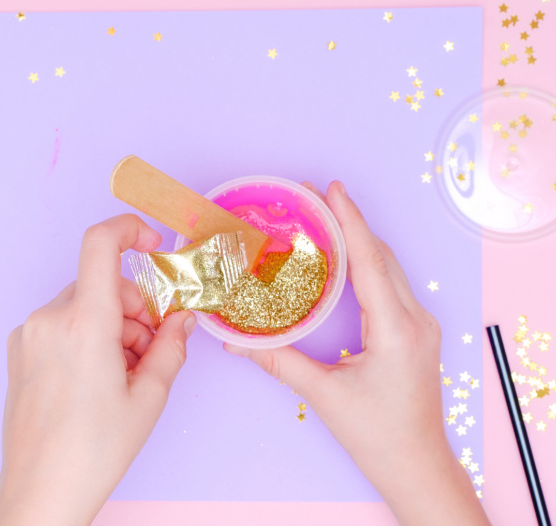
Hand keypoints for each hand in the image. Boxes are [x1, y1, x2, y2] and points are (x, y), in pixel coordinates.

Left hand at [0, 214, 195, 525]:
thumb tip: (183, 318)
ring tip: (126, 373)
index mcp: (83, 324)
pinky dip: (87, 336)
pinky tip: (98, 376)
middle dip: (135, 308)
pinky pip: (62, 324)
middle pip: (102, 284)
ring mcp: (28, 334)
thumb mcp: (149, 397)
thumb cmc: (93, 450)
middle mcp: (49, 320)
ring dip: (112, 326)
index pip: (100, 244)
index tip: (152, 243)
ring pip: (83, 305)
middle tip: (152, 349)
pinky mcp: (20, 350)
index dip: (130, 230)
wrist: (40, 490)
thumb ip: (172, 346)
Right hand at [224, 181, 489, 525]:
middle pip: (381, 256)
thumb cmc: (378, 436)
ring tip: (327, 218)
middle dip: (350, 222)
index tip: (332, 191)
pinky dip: (367, 262)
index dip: (350, 222)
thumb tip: (235, 343)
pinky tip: (346, 257)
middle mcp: (415, 319)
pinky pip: (391, 284)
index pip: (369, 262)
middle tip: (316, 197)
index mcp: (396, 329)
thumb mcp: (323, 395)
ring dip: (360, 240)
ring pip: (389, 267)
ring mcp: (420, 324)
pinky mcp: (415, 332)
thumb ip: (278, 361)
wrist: (417, 465)